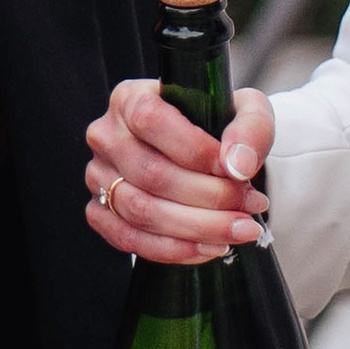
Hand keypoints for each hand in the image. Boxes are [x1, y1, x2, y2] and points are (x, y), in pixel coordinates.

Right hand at [86, 77, 274, 262]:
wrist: (204, 154)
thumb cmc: (218, 126)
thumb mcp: (245, 110)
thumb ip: (250, 128)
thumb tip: (238, 164)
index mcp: (130, 98)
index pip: (152, 121)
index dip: (196, 151)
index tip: (237, 171)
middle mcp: (107, 136)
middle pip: (152, 174)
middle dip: (210, 197)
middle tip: (251, 206)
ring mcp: (98, 176)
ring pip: (142, 211)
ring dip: (198, 228)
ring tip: (240, 229)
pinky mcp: (101, 211)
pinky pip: (130, 239)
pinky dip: (175, 249)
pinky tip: (210, 246)